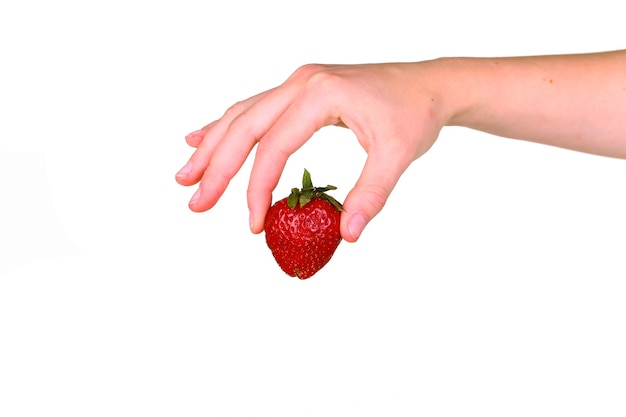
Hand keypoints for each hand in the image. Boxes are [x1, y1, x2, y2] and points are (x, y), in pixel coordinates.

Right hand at [175, 62, 450, 241]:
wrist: (429, 85)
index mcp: (321, 93)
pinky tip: (202, 137)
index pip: (274, 145)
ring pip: (242, 114)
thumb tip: (347, 236)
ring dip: (212, 145)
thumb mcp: (398, 154)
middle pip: (245, 126)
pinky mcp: (299, 91)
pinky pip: (253, 108)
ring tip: (185, 175)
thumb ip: (371, 194)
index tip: (253, 224)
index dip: (257, 188)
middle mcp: (301, 82)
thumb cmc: (414, 113)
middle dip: (216, 167)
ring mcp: (297, 83)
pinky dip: (226, 126)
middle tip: (195, 202)